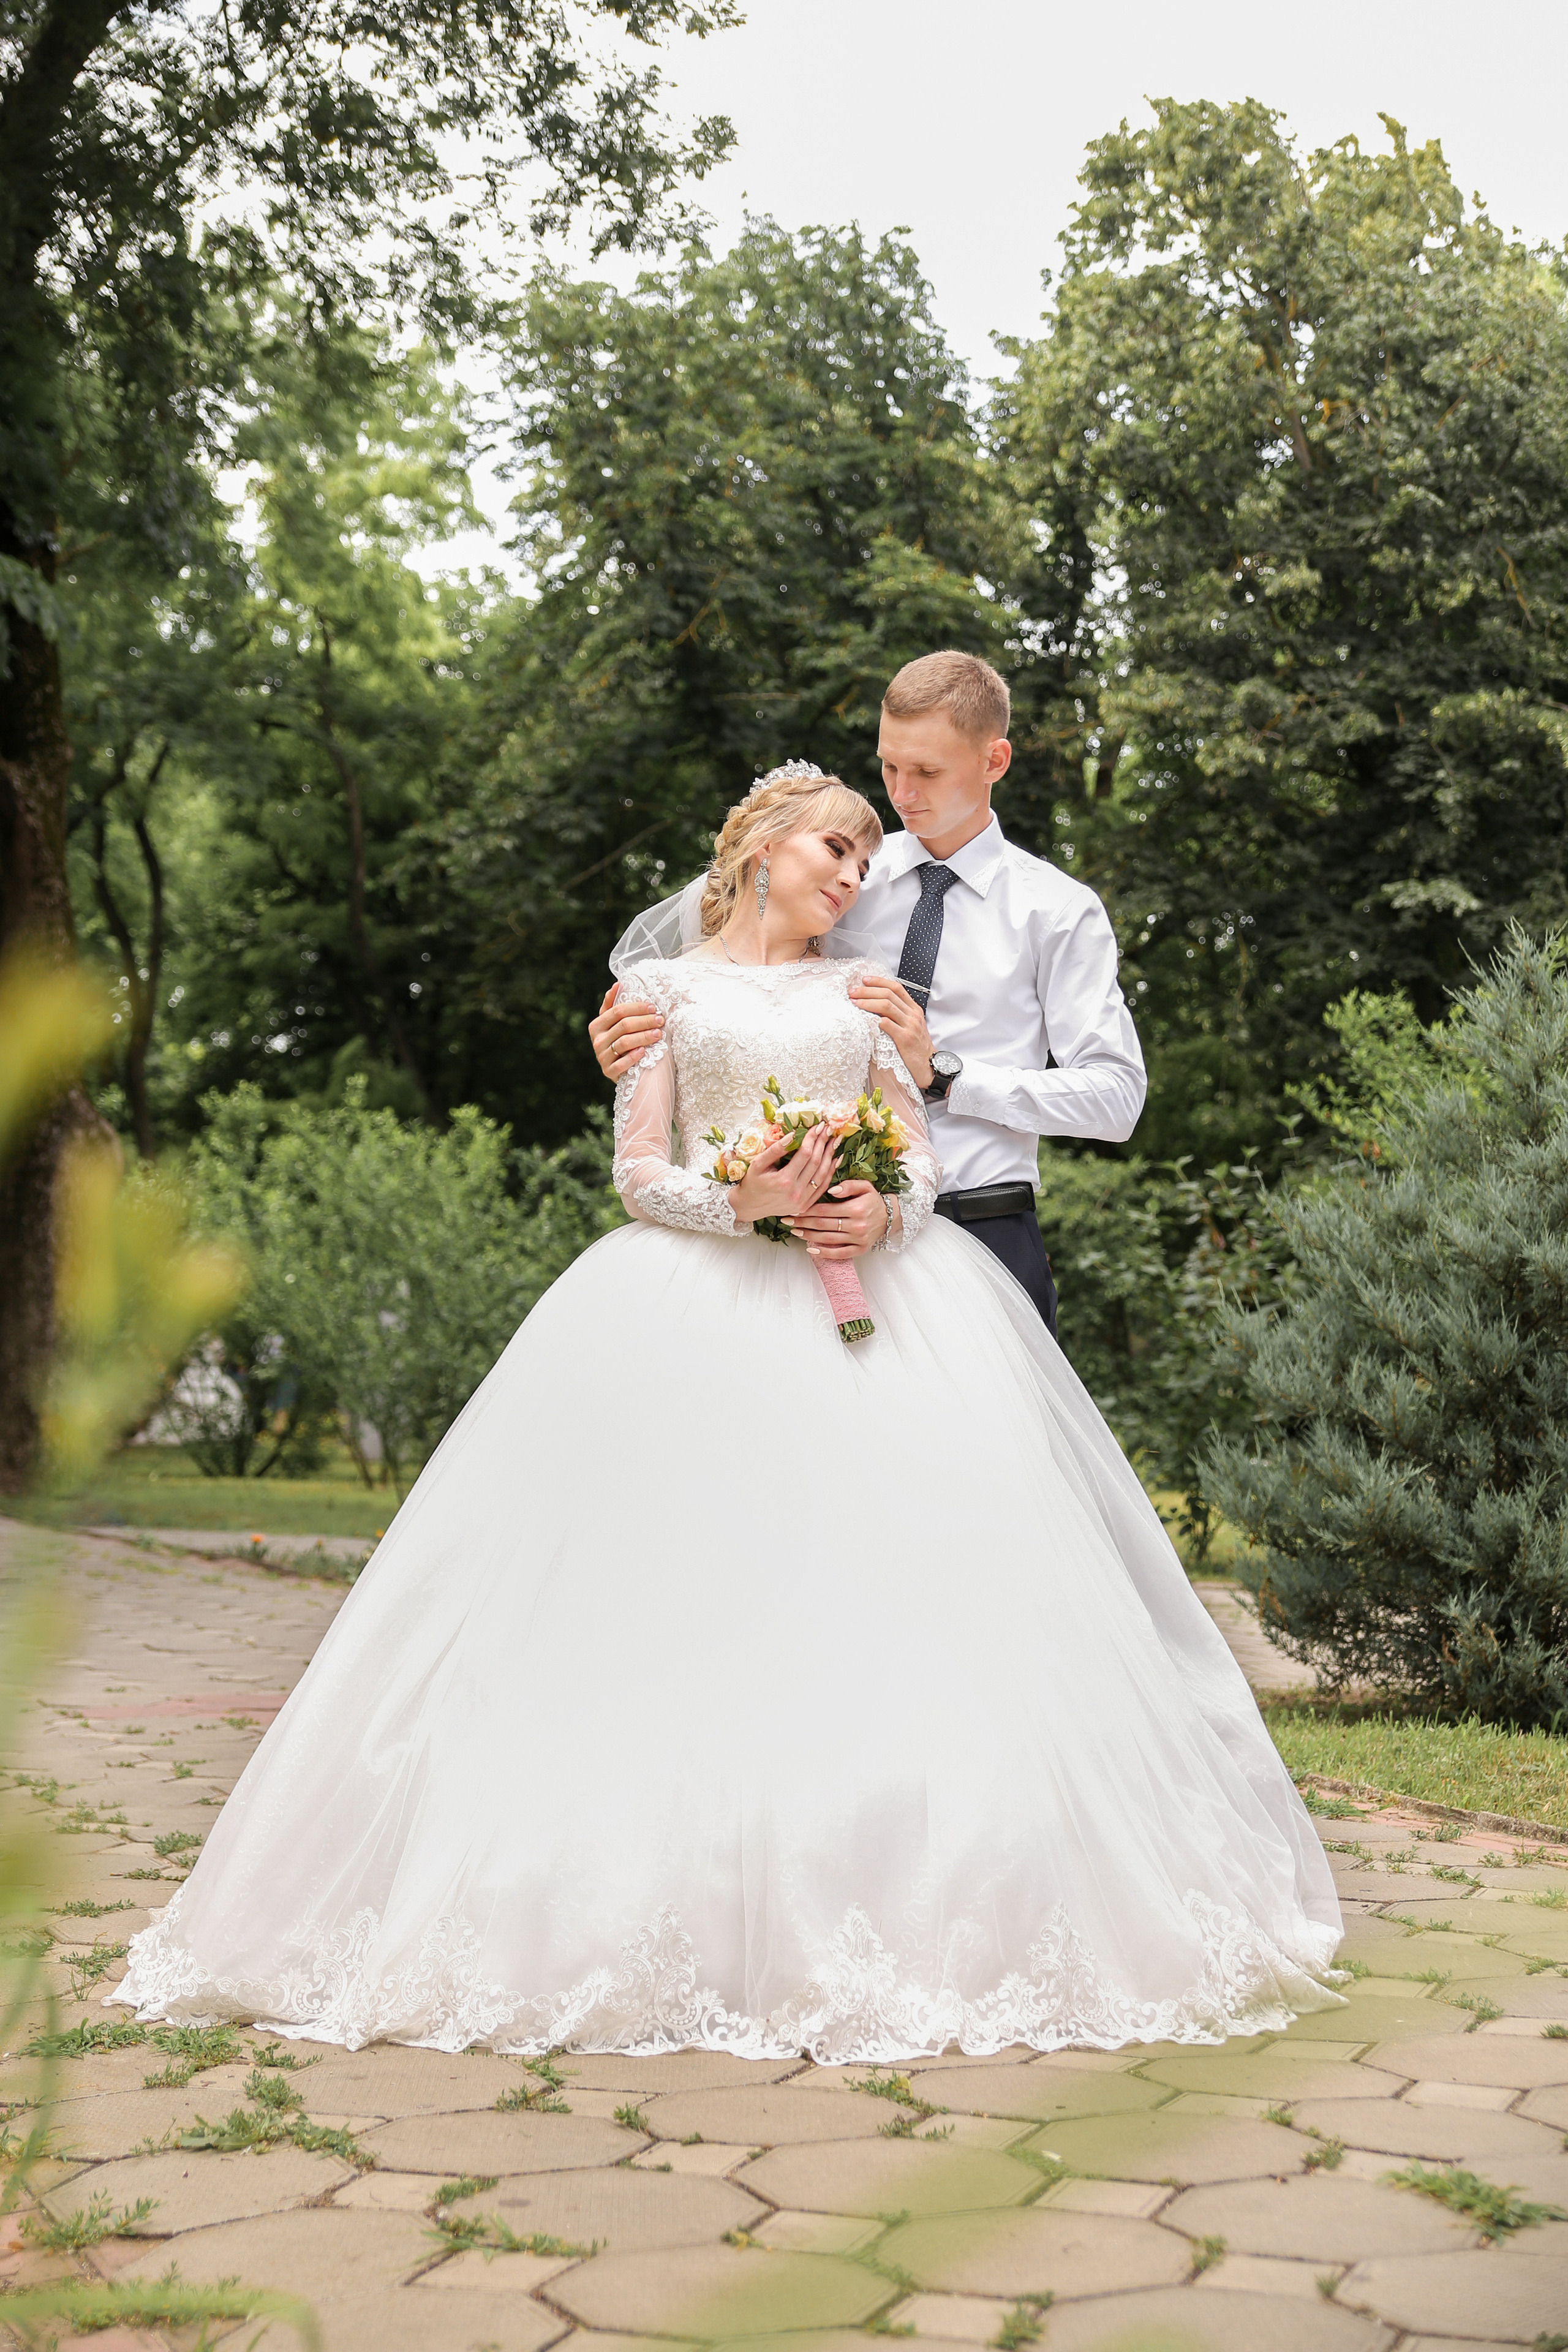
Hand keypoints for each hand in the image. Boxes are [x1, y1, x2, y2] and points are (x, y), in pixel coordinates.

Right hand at [590, 985, 662, 1082]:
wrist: (620, 1069)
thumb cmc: (621, 1040)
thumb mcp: (615, 1023)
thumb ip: (614, 1005)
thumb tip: (618, 984)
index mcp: (597, 1025)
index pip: (617, 1011)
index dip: (636, 1008)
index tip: (653, 1007)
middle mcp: (597, 1040)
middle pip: (623, 1026)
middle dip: (644, 1021)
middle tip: (661, 1020)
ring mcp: (601, 1057)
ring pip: (624, 1043)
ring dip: (644, 1037)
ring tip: (659, 1034)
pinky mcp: (608, 1072)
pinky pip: (621, 1064)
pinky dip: (633, 1057)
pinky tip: (644, 1051)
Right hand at [730, 1123, 838, 1225]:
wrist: (749, 1207)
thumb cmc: (752, 1183)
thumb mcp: (758, 1164)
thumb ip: (776, 1150)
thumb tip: (793, 1134)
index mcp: (784, 1181)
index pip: (804, 1154)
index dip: (812, 1138)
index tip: (818, 1126)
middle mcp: (796, 1193)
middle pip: (816, 1163)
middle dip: (823, 1143)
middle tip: (828, 1129)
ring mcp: (803, 1201)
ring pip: (822, 1175)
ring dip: (830, 1156)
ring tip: (834, 1140)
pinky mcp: (805, 1206)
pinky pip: (822, 1187)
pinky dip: (830, 1172)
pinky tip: (835, 1159)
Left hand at [785, 1178, 889, 1260]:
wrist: (890, 1217)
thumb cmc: (873, 1200)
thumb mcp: (865, 1186)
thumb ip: (848, 1185)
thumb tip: (830, 1189)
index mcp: (856, 1208)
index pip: (825, 1210)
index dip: (807, 1210)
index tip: (793, 1209)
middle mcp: (857, 1225)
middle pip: (823, 1225)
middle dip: (802, 1223)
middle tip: (786, 1220)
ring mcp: (859, 1239)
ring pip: (828, 1239)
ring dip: (808, 1236)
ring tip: (794, 1232)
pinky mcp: (860, 1249)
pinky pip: (840, 1253)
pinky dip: (824, 1253)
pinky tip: (810, 1249)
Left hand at [848, 974, 933, 1089]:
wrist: (928, 1065)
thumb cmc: (916, 1047)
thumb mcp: (911, 1025)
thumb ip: (898, 1014)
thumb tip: (877, 1005)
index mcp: (914, 1009)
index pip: (896, 987)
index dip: (879, 981)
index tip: (864, 980)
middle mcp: (913, 1014)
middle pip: (888, 994)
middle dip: (867, 991)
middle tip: (853, 992)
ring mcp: (910, 1025)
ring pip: (886, 1006)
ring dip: (867, 1002)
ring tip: (854, 1003)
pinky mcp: (905, 1038)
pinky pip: (887, 1025)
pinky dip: (875, 1020)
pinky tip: (864, 1019)